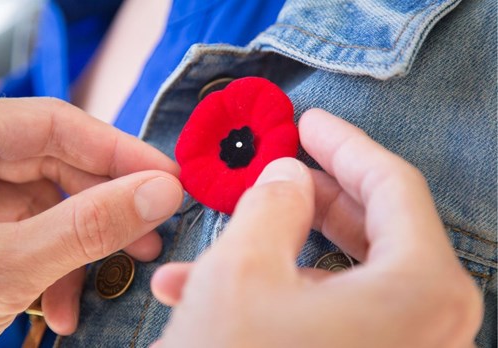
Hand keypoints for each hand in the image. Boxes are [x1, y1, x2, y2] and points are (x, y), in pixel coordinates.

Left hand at [0, 96, 182, 346]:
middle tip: (148, 237)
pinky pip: (22, 227)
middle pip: (52, 162)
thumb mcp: (2, 268)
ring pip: (43, 200)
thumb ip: (89, 225)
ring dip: (76, 246)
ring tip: (108, 280)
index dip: (119, 152)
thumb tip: (162, 192)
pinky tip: (58, 304)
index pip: (52, 123)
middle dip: (101, 208)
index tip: (169, 179)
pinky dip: (48, 263)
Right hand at [152, 109, 481, 347]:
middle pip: (373, 231)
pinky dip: (278, 297)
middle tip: (278, 169)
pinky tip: (207, 291)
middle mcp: (430, 328)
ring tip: (214, 240)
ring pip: (342, 277)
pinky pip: (330, 317)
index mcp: (422, 290)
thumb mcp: (242, 267)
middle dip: (312, 197)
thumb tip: (285, 176)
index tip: (309, 122)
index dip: (344, 145)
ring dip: (277, 252)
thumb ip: (272, 202)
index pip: (392, 186)